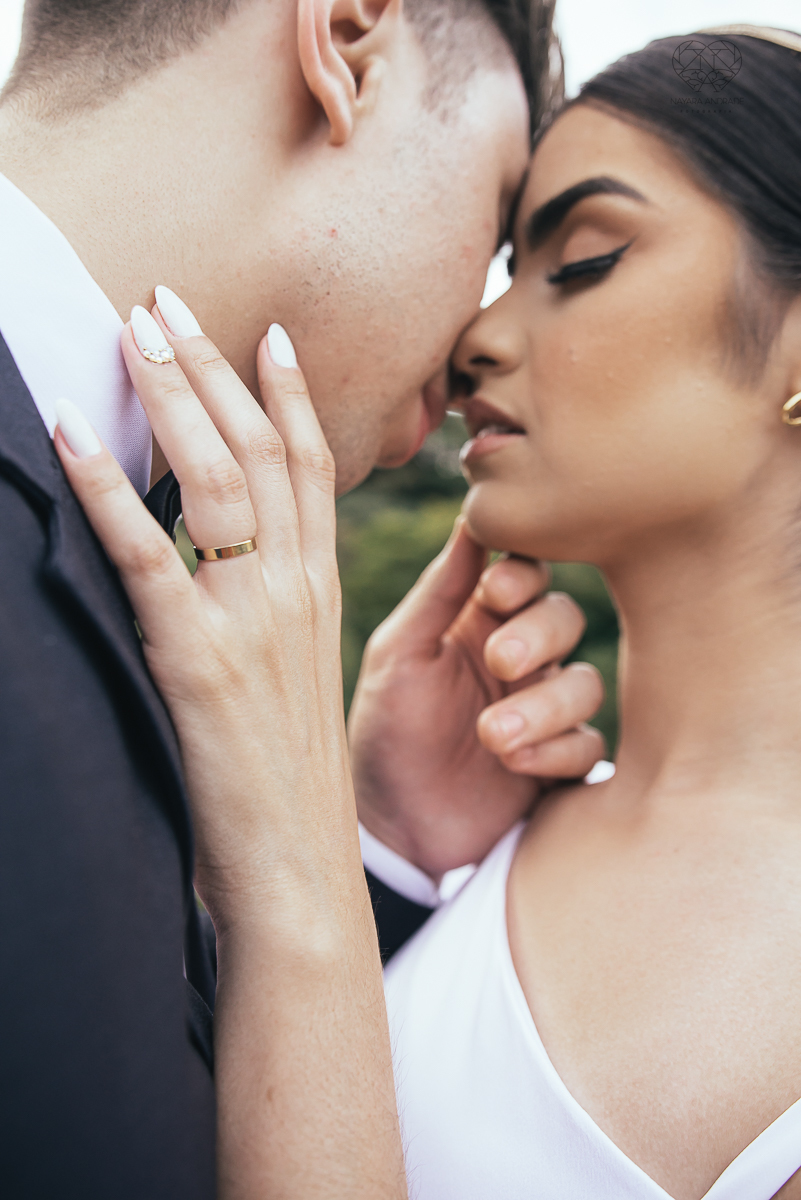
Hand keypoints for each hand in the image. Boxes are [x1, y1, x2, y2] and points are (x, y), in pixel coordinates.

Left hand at [54, 301, 404, 1199]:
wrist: (300, 876)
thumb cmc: (290, 787)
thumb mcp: (294, 684)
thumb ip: (272, 618)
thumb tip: (226, 575)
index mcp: (321, 594)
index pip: (315, 470)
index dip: (290, 396)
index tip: (268, 333)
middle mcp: (295, 591)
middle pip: (263, 451)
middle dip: (213, 367)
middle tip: (168, 300)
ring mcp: (252, 620)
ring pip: (217, 478)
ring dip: (171, 396)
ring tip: (133, 328)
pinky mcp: (198, 660)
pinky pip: (149, 553)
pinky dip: (107, 487)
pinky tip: (70, 430)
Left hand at [349, 519, 604, 879]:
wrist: (390, 832)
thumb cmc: (384, 734)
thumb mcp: (399, 656)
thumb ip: (440, 592)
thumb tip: (472, 516)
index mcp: (476, 621)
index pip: (525, 572)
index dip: (522, 575)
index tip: (495, 592)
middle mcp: (518, 659)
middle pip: (564, 618)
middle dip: (537, 635)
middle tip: (499, 661)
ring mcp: (542, 711)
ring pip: (585, 682)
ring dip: (544, 703)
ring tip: (492, 733)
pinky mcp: (558, 765)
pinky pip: (588, 744)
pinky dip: (557, 749)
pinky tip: (514, 763)